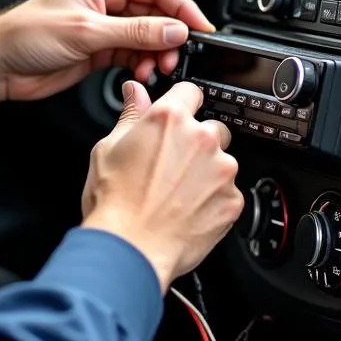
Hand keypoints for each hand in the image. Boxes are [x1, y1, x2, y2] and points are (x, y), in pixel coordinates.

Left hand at [0, 0, 214, 103]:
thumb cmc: (27, 34)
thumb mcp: (87, 32)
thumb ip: (135, 32)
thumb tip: (174, 31)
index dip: (182, 8)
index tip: (201, 28)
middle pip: (156, 13)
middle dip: (169, 36)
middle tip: (176, 57)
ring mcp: (104, 23)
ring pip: (148, 36)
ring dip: (156, 54)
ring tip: (157, 69)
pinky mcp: (100, 47)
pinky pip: (134, 53)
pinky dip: (142, 64)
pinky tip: (142, 73)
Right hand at [81, 79, 243, 291]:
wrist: (130, 249)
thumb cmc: (114, 202)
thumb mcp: (108, 148)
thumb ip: (131, 115)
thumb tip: (135, 92)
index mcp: (169, 118)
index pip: (190, 91)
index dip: (182, 103)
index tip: (179, 115)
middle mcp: (201, 138)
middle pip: (211, 128)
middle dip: (196, 143)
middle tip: (172, 166)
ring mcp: (221, 170)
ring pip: (222, 161)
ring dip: (208, 172)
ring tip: (177, 194)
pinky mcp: (233, 200)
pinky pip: (229, 192)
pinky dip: (214, 200)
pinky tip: (188, 211)